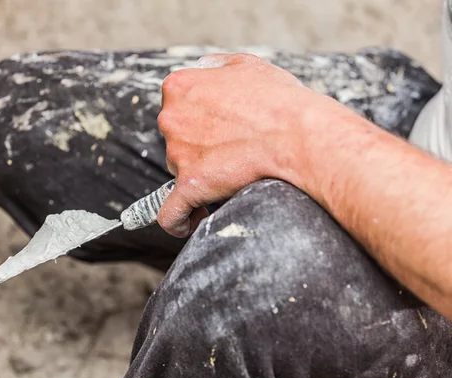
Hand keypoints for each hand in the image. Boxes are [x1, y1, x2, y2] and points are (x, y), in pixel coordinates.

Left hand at [157, 53, 340, 236]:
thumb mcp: (246, 65)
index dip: (195, 122)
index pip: (176, 108)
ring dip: (197, 176)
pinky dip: (177, 221)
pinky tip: (189, 222)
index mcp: (179, 86)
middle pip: (174, 140)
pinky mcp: (188, 185)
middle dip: (197, 147)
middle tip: (230, 152)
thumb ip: (216, 66)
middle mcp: (170, 117)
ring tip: (229, 178)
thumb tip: (203, 69)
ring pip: (177, 171)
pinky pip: (171, 213)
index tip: (214, 132)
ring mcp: (177, 152)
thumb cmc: (279, 101)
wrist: (297, 135)